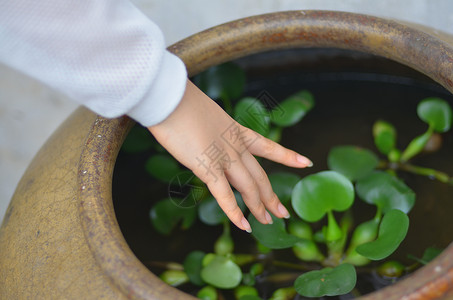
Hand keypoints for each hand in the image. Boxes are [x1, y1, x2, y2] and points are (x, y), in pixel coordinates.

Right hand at [148, 79, 311, 231]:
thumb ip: (205, 127)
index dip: (288, 156)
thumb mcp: (200, 113)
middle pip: (260, 175)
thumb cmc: (176, 101)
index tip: (305, 163)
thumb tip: (197, 134)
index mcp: (235, 130)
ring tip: (267, 222)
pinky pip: (224, 195)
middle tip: (282, 212)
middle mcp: (235, 145)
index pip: (267, 146)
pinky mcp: (207, 167)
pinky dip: (234, 213)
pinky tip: (244, 225)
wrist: (169, 97)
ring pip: (249, 187)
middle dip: (271, 196)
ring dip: (258, 207)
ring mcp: (224, 157)